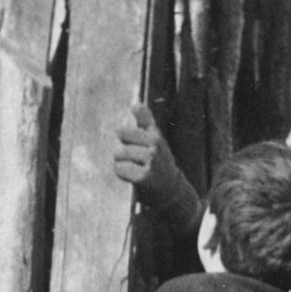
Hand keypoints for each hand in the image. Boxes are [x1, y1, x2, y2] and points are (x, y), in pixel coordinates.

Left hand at [112, 107, 200, 235]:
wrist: (171, 188)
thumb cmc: (160, 161)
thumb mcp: (155, 138)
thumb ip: (145, 120)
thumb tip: (135, 103)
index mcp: (154, 134)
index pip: (127, 128)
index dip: (124, 136)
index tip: (130, 144)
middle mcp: (154, 145)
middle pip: (121, 139)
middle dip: (122, 150)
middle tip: (134, 160)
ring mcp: (150, 161)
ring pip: (119, 154)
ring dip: (121, 162)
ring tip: (133, 168)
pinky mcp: (144, 177)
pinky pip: (120, 169)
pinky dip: (122, 173)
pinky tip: (132, 176)